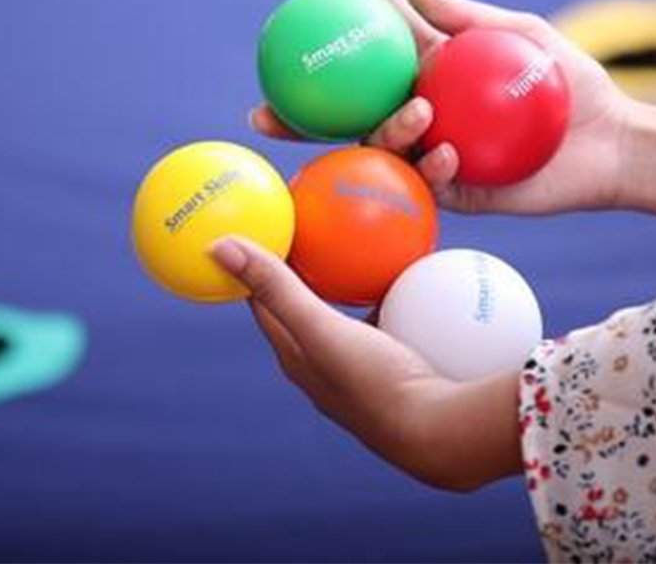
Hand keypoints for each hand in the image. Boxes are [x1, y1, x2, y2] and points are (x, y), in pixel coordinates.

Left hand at [209, 236, 521, 491]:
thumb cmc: (372, 381)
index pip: (263, 302)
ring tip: (351, 238)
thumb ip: (275, 287)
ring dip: (341, 280)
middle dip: (298, 268)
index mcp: (296, 357)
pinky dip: (381, 292)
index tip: (258, 228)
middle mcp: (322, 364)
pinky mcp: (393, 366)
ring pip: (343, 311)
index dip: (254, 266)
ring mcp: (359, 367)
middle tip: (305, 224)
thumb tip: (218, 246)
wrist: (437, 432)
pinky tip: (399, 268)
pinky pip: (382, 316)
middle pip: (301, 304)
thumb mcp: (319, 328)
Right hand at [252, 0, 631, 214]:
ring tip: (418, 112)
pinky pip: (430, 179)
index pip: (380, 25)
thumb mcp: (527, 37)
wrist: (611, 144)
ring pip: (381, 148)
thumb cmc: (570, 83)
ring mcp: (432, 149)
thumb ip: (469, 15)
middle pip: (348, 106)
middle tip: (263, 106)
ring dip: (386, 129)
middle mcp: (421, 106)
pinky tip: (451, 152)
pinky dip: (437, 162)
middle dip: (298, 111)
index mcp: (434, 64)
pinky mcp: (457, 188)